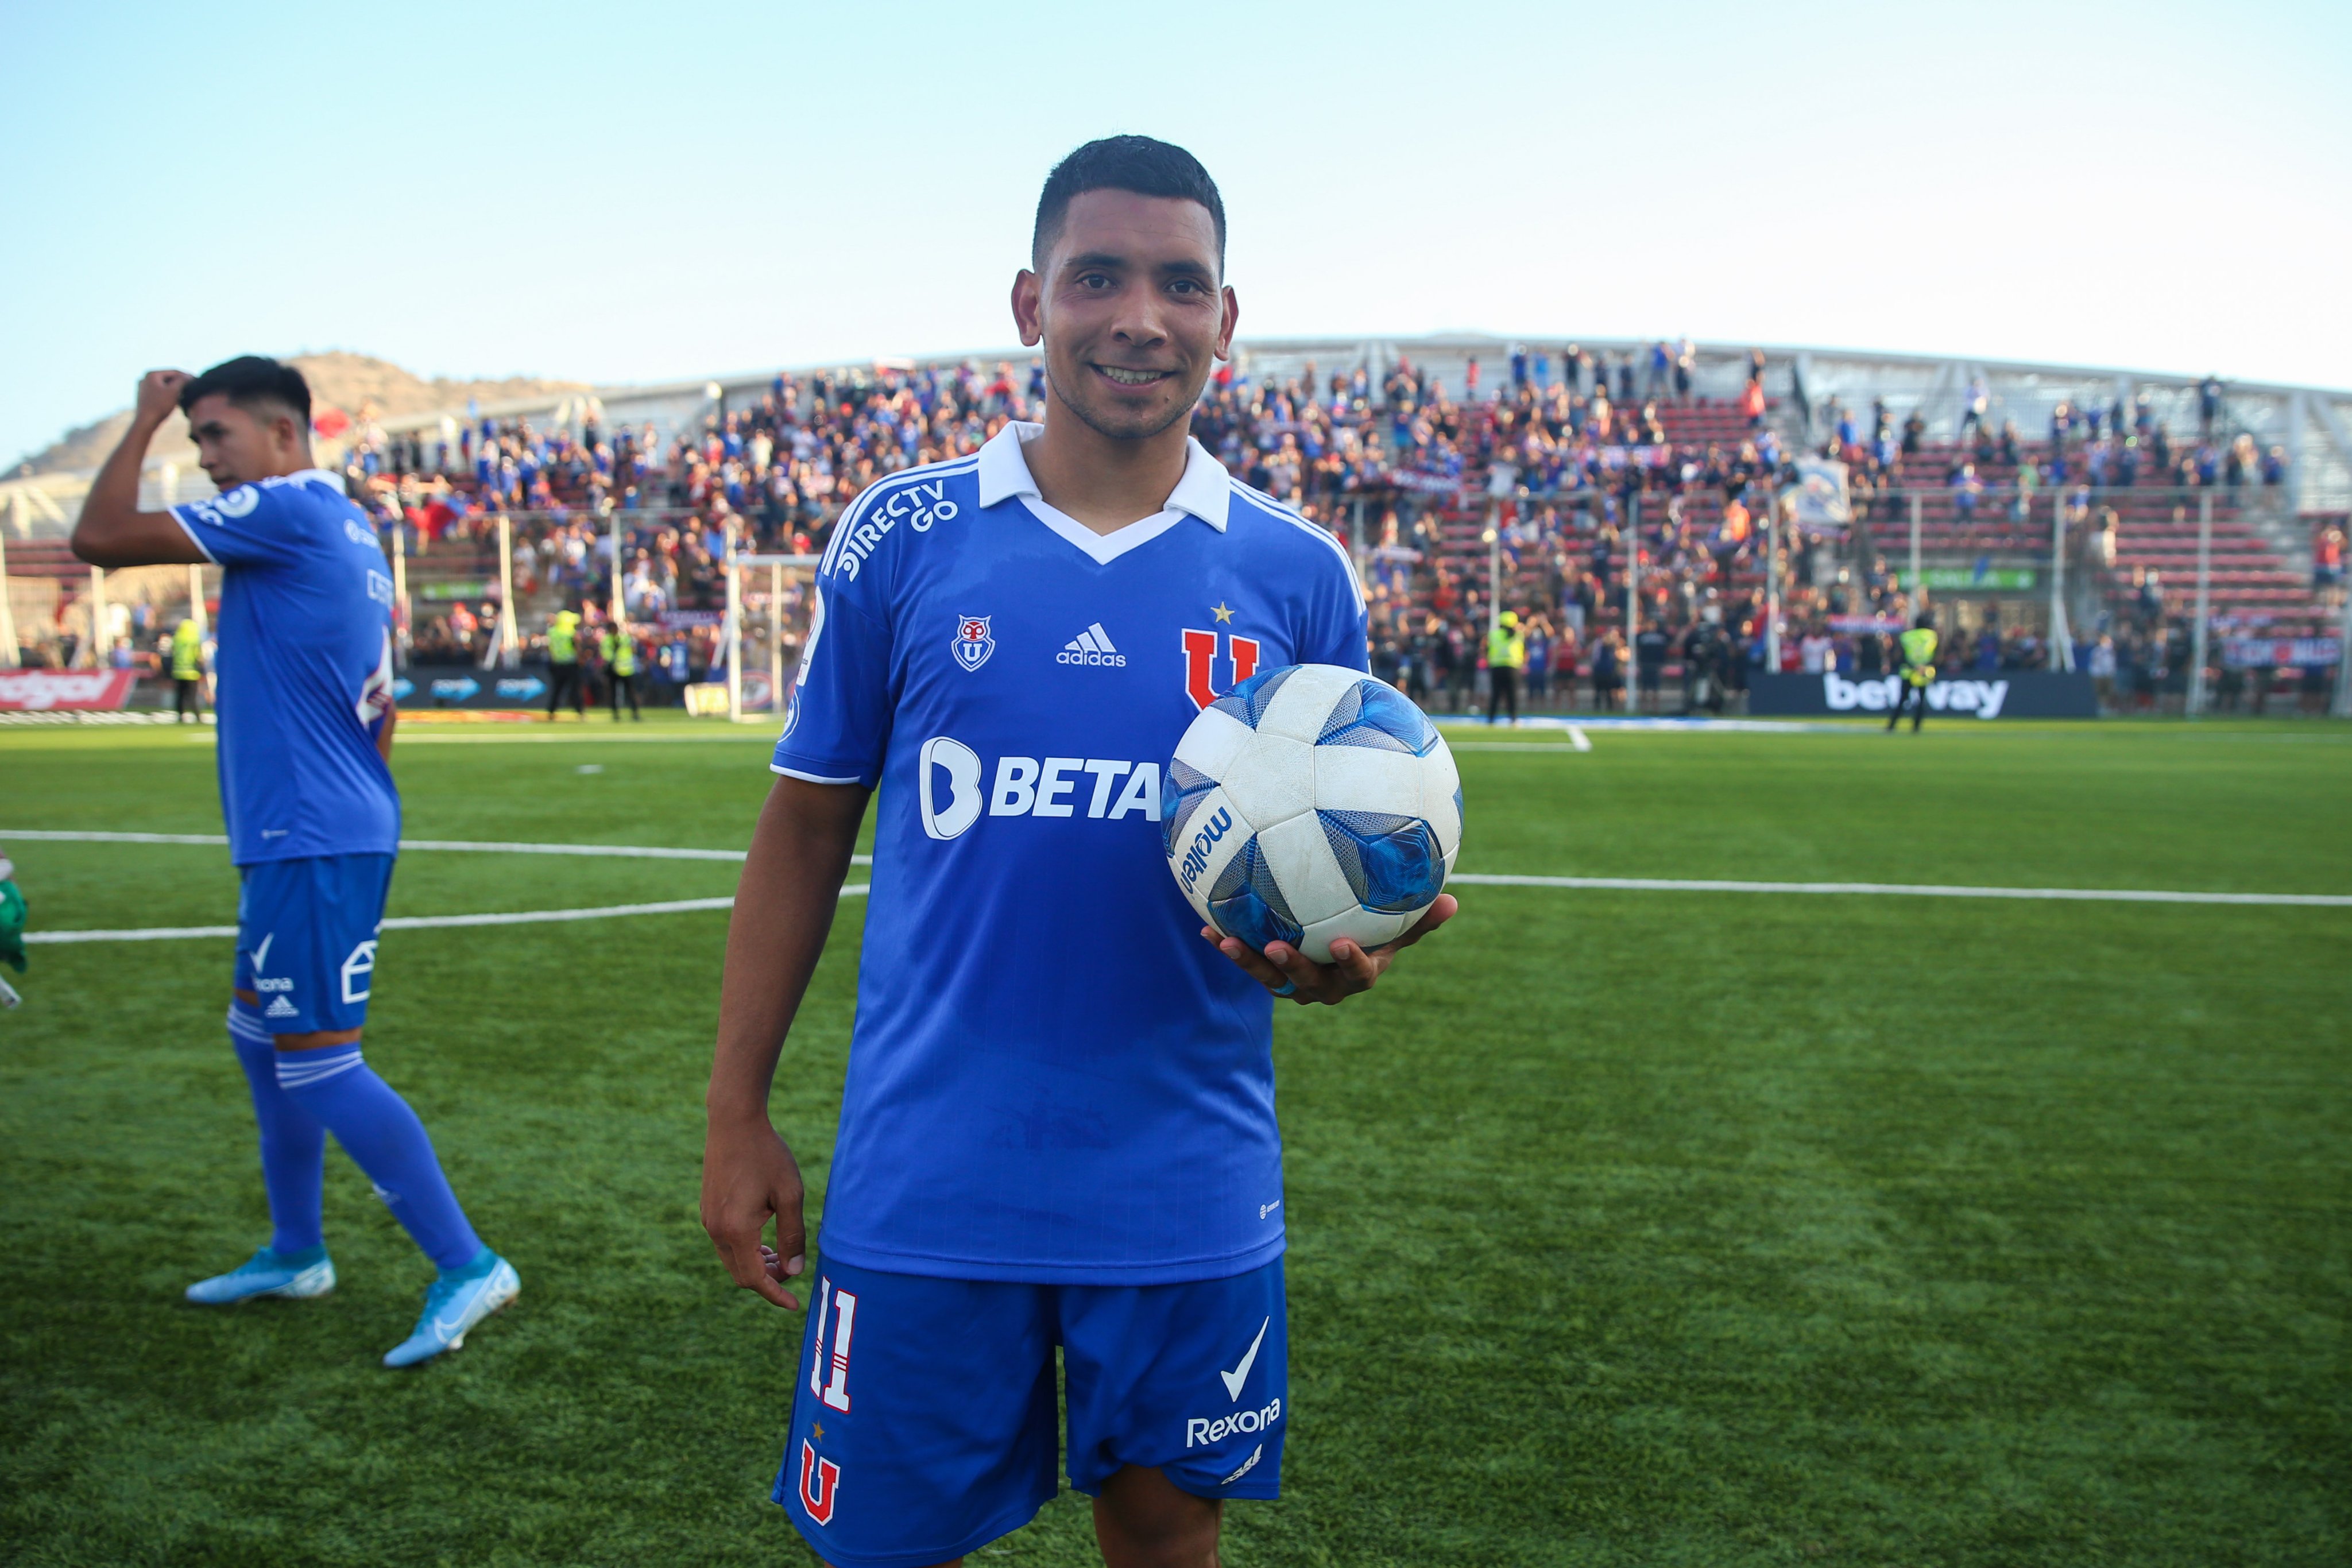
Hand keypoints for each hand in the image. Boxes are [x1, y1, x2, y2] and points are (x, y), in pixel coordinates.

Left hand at [134, 369, 190, 426]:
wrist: (146, 421)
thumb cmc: (160, 405)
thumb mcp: (174, 391)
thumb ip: (182, 381)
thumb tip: (189, 376)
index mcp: (152, 374)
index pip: (174, 371)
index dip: (187, 375)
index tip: (197, 380)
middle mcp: (145, 378)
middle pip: (168, 378)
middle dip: (180, 382)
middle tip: (192, 387)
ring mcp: (143, 387)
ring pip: (164, 385)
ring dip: (175, 389)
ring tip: (186, 394)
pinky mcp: (143, 396)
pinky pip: (159, 391)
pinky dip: (168, 394)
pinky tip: (176, 400)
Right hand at [700, 1115, 807, 1309]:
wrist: (734, 1123)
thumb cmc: (767, 1155)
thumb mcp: (790, 1195)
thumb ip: (793, 1236)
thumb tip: (795, 1271)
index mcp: (738, 1230)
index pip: (755, 1279)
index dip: (775, 1295)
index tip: (795, 1306)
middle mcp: (717, 1230)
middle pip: (741, 1275)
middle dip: (767, 1280)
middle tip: (792, 1270)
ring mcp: (708, 1221)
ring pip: (731, 1261)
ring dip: (755, 1266)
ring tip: (779, 1255)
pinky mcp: (707, 1211)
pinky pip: (725, 1245)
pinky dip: (744, 1251)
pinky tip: (763, 1239)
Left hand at [1202, 893, 1456, 1005]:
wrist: (1337, 948)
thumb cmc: (1375, 932)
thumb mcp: (1399, 927)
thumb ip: (1420, 919)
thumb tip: (1453, 901)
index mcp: (1358, 972)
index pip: (1359, 974)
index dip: (1351, 962)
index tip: (1339, 943)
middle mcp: (1326, 984)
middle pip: (1309, 983)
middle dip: (1292, 968)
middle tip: (1276, 948)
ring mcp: (1295, 982)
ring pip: (1271, 980)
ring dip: (1249, 962)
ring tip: (1228, 943)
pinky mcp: (1269, 974)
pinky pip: (1247, 962)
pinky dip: (1227, 946)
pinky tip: (1205, 927)